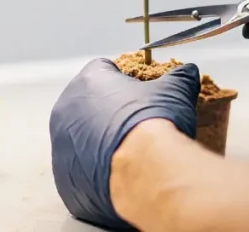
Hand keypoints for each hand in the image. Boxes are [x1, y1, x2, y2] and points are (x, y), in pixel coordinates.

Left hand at [49, 59, 200, 229]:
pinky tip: (118, 176)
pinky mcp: (64, 177)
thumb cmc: (154, 123)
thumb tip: (187, 73)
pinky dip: (95, 173)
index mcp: (89, 80)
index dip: (122, 81)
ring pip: (80, 140)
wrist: (145, 172)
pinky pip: (79, 172)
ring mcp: (61, 145)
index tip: (136, 94)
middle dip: (107, 113)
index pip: (102, 70)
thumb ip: (179, 77)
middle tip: (132, 126)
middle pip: (86, 106)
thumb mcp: (175, 91)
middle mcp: (66, 109)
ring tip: (126, 154)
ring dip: (99, 144)